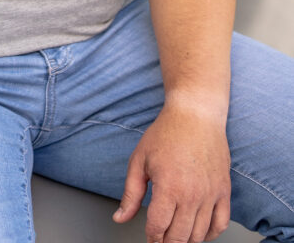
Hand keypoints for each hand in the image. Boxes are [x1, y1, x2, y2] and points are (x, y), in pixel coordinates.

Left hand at [112, 102, 230, 242]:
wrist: (196, 114)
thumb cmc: (167, 133)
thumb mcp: (140, 159)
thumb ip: (131, 193)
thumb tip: (120, 217)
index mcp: (169, 187)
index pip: (158, 227)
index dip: (151, 237)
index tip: (149, 238)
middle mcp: (192, 194)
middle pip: (179, 237)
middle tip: (161, 240)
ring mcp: (211, 194)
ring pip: (200, 235)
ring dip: (186, 241)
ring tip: (176, 236)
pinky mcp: (224, 190)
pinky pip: (221, 224)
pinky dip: (210, 234)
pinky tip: (200, 232)